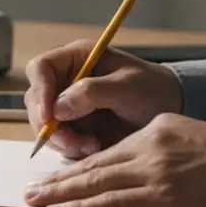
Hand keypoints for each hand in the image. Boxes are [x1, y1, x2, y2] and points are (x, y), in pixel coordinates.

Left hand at [23, 113, 205, 206]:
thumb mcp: (197, 139)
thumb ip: (165, 149)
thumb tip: (141, 169)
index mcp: (158, 129)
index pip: (110, 149)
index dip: (80, 164)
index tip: (59, 173)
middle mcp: (150, 145)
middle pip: (93, 164)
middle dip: (58, 177)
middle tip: (31, 187)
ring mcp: (153, 172)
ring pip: (93, 182)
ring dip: (59, 193)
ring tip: (33, 200)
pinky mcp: (160, 198)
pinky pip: (109, 205)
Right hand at [25, 40, 183, 157]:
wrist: (169, 111)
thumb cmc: (152, 90)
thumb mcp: (128, 87)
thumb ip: (93, 92)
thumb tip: (58, 107)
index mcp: (76, 59)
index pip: (40, 68)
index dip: (40, 90)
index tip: (50, 115)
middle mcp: (65, 79)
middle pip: (36, 100)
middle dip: (50, 124)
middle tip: (72, 142)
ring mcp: (66, 103)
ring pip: (43, 123)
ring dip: (61, 140)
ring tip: (91, 146)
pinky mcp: (72, 125)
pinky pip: (58, 139)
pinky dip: (70, 148)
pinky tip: (93, 147)